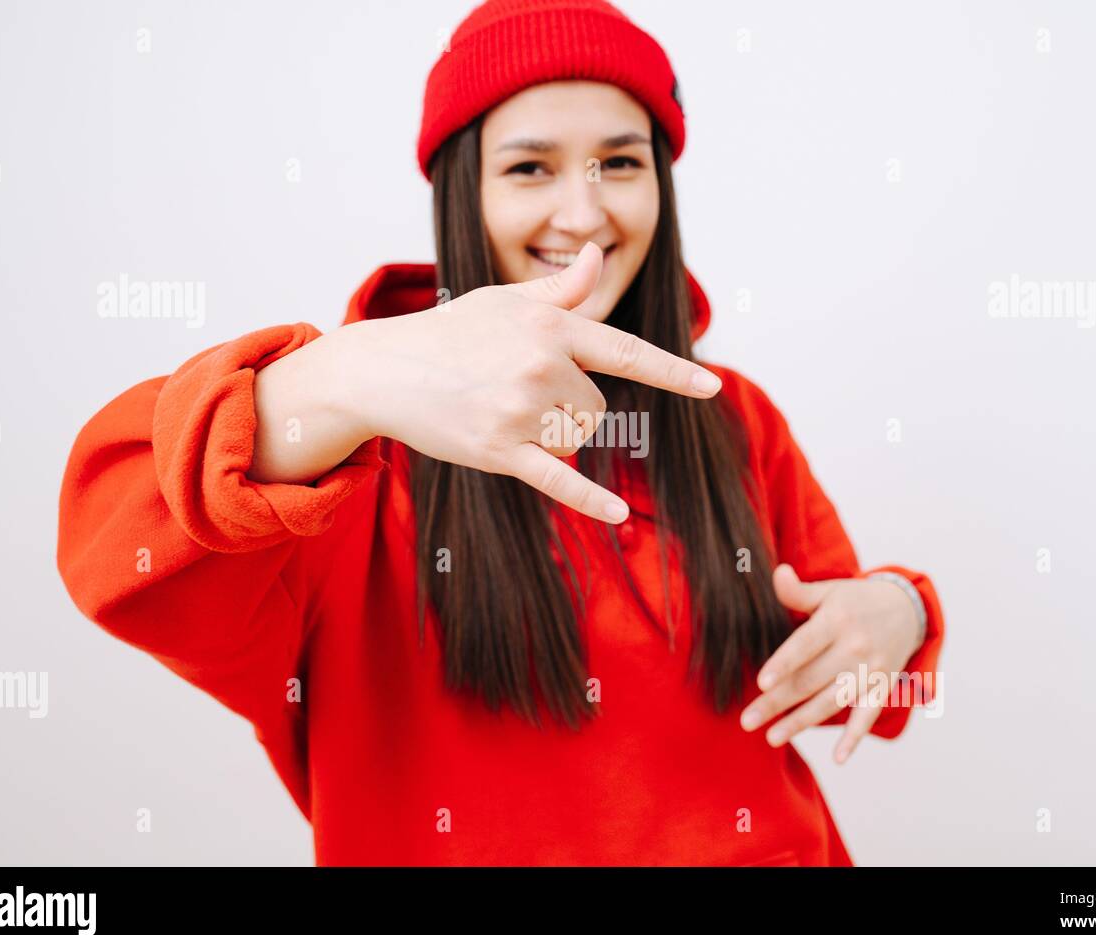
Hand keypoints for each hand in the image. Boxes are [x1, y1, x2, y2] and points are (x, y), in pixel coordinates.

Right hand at [336, 241, 721, 522]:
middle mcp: (540, 364)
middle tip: (520, 396)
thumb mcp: (505, 300)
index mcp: (550, 325)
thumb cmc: (450, 332)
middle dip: (572, 410)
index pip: (625, 351)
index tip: (711, 386)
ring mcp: (520, 409)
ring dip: (556, 437)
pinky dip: (590, 501)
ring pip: (577, 439)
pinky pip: (558, 480)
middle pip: (597, 410)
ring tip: (505, 414)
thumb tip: (596, 256)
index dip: (672, 372)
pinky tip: (620, 517)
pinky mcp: (498, 449)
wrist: (384, 369)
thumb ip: (560, 289)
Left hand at [739, 564, 924, 762]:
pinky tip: (838, 758)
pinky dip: (855, 738)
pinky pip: (867, 716)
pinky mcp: (883, 687)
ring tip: (772, 737)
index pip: (806, 645)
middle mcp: (855, 646)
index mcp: (836, 620)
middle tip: (746, 721)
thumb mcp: (829, 591)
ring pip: (831, 701)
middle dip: (777, 702)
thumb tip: (776, 572)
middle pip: (810, 679)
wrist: (906, 609)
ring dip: (801, 722)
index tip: (761, 683)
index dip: (784, 664)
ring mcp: (871, 669)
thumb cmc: (854, 601)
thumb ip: (798, 591)